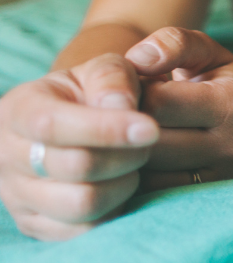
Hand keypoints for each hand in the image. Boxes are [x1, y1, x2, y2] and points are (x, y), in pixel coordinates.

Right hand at [0, 54, 158, 239]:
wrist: (78, 121)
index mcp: (18, 110)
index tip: (151, 128)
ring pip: (81, 204)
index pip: (52, 125)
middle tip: (149, 143)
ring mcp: (17, 195)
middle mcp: (6, 155)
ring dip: (123, 183)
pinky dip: (114, 209)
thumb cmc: (95, 92)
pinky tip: (122, 184)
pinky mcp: (36, 224)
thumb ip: (112, 79)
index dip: (105, 129)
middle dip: (126, 155)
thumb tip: (120, 107)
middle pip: (74, 167)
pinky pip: (84, 230)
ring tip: (134, 162)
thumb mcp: (104, 70)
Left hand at [126, 28, 232, 190]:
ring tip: (130, 133)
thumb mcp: (207, 51)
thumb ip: (173, 43)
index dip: (133, 92)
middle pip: (150, 142)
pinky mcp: (213, 196)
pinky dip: (139, 174)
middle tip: (121, 113)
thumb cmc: (223, 80)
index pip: (159, 103)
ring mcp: (225, 177)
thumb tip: (136, 59)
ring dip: (128, 153)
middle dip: (125, 126)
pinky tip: (139, 155)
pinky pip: (156, 192)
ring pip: (149, 172)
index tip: (130, 87)